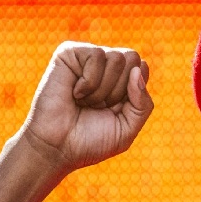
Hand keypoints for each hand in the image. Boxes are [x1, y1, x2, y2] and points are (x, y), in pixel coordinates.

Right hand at [20, 42, 152, 173]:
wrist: (57, 148)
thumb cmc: (90, 141)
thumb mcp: (128, 128)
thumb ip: (143, 103)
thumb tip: (137, 69)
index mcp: (121, 80)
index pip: (141, 67)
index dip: (133, 92)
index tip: (114, 109)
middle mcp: (105, 66)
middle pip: (132, 58)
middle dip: (119, 90)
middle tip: (98, 106)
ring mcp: (86, 58)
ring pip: (117, 58)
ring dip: (103, 90)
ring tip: (85, 101)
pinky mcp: (69, 53)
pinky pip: (96, 55)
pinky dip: (89, 82)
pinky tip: (75, 93)